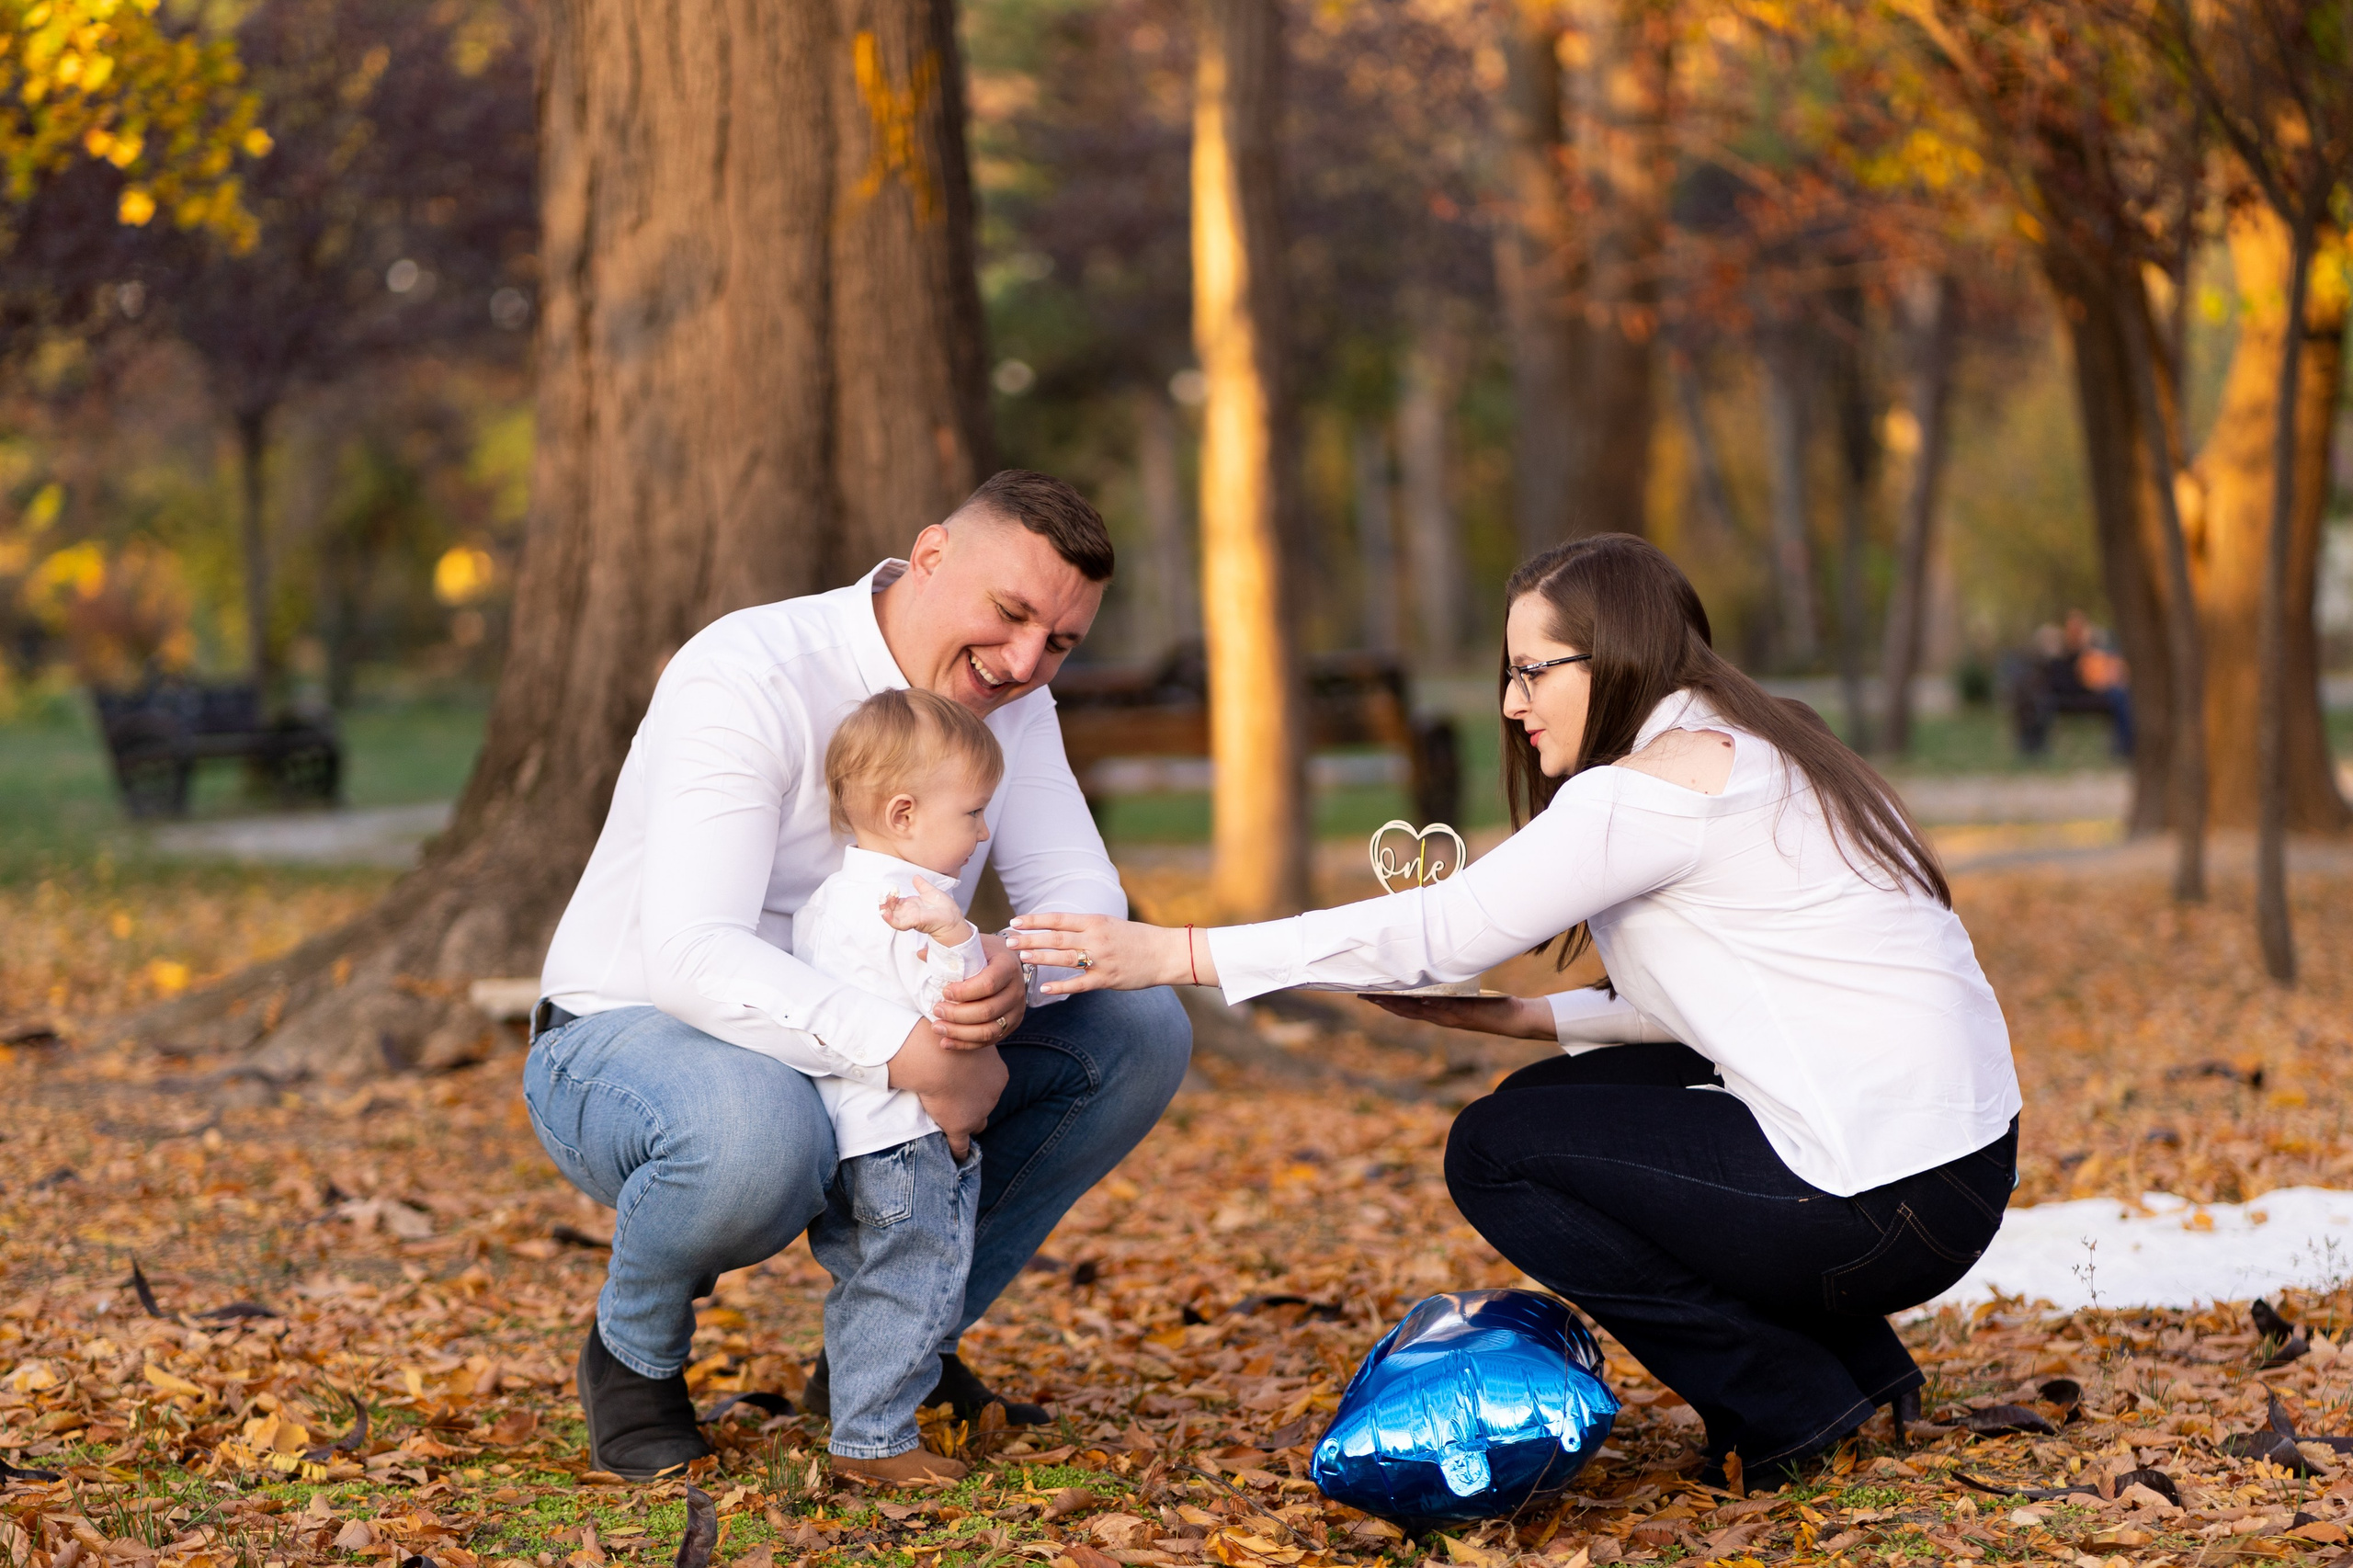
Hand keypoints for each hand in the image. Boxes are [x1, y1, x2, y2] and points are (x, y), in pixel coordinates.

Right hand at [880, 876, 971, 942]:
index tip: (892, 889)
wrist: (952, 917)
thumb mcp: (930, 892)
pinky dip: (890, 919)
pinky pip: (898, 923)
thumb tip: (915, 877)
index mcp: (911, 905)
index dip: (891, 895)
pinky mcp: (913, 922)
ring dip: (884, 909)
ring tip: (882, 902)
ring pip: (891, 916)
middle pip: (890, 908)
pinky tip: (885, 913)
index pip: (895, 901)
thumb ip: (921, 885)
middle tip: (884, 895)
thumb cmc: (944, 908)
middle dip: (885, 902)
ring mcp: (910, 918)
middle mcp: (908, 912)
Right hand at [887, 1020, 1007, 1158]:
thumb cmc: (949, 1039)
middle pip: (987, 1103)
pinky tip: (957, 1160)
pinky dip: (960, 1153)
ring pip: (978, 1123)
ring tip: (957, 1126)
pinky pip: (961, 1146)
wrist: (937, 1058)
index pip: (991, 1084)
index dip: (978, 1085)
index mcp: (999, 1074)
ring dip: (969, 1123)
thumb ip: (970, 1042)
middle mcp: (994, 1095)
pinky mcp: (959, 1126)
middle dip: (975, 1102)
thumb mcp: (968, 1036)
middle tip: (958, 1097)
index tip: (965, 1082)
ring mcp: (978, 1113)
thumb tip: (964, 1032)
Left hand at [930, 935, 1026, 1047]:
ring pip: (989, 1031)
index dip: (963, 992)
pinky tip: (945, 1042)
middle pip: (987, 1010)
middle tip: (936, 1010)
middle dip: (957, 1014)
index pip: (988, 984)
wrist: (1010, 963)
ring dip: (959, 1033)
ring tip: (937, 1027)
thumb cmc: (987, 953)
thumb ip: (949, 949)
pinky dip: (965, 1044)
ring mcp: (1016, 1010)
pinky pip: (988, 1041)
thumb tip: (921, 954)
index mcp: (1008, 967)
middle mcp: (1016, 990)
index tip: (944, 991)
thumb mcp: (972, 945)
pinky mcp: (1011, 1025)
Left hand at [1005, 912, 1201, 993]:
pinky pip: (1080, 984)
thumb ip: (1085, 928)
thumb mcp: (1109, 925)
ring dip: (1041, 958)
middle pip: (1056, 937)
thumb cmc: (1136, 939)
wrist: (1165, 953)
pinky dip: (1061, 986)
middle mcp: (1096, 938)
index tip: (1015, 920)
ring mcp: (1101, 959)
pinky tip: (1044, 988)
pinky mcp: (1107, 979)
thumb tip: (1057, 929)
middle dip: (1030, 939)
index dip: (1035, 920)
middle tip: (1009, 940)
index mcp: (1095, 922)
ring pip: (1065, 958)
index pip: (1058, 918)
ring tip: (1022, 959)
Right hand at [1363, 993, 1555, 1039]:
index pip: (1407, 1007)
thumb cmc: (1492, 1004)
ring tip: (1379, 996)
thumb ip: (1452, 985)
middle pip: (1405, 1011)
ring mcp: (1451, 1017)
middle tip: (1362, 994)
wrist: (1515, 1019)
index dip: (1386, 1001)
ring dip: (1398, 1004)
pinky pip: (1442, 1008)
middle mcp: (1441, 1017)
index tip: (1367, 992)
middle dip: (1383, 1002)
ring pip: (1418, 1011)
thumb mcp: (1467, 993)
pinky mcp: (1464, 1013)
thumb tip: (1439, 966)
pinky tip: (1417, 998)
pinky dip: (1429, 1004)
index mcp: (1439, 1012)